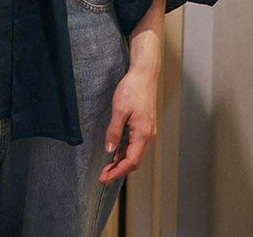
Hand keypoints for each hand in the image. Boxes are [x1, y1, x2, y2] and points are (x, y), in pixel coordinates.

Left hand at [98, 65, 157, 184]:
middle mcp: (148, 135)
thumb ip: (114, 131)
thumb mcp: (119, 110)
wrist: (144, 74)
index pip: (131, 161)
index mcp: (143, 134)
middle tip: (103, 175)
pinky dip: (126, 151)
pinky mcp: (145, 125)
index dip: (117, 172)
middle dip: (119, 170)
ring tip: (107, 166)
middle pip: (134, 160)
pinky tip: (116, 151)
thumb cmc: (132, 89)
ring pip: (135, 153)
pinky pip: (136, 144)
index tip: (104, 178)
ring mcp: (148, 130)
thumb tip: (110, 150)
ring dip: (122, 161)